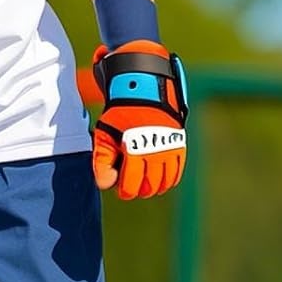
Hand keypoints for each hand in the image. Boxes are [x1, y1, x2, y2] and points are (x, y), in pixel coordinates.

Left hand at [91, 41, 187, 199]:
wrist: (144, 91)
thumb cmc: (121, 114)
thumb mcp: (105, 134)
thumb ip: (101, 161)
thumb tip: (105, 185)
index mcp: (135, 150)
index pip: (131, 185)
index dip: (124, 191)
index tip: (120, 188)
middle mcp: (155, 152)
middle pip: (148, 187)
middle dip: (138, 190)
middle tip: (131, 185)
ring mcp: (169, 150)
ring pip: (164, 183)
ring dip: (153, 188)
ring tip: (144, 184)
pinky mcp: (179, 146)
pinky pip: (176, 174)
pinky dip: (168, 181)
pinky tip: (158, 180)